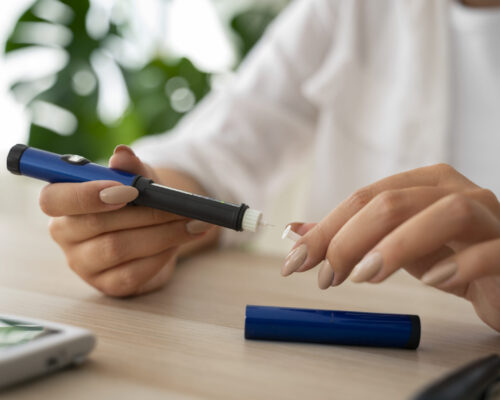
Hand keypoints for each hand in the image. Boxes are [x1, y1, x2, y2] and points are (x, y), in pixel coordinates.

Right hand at [40, 145, 212, 296]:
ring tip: (192, 223)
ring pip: (117, 249)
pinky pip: (132, 273)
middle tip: (180, 207)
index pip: (53, 200)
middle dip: (145, 213)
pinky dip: (161, 255)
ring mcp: (84, 264)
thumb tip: (121, 154)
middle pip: (96, 225)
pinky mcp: (107, 285)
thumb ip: (130, 167)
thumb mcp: (138, 179)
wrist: (155, 230)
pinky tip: (180, 242)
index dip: (86, 195)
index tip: (128, 190)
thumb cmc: (138, 201)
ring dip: (162, 234)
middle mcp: (65, 234)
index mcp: (62, 202)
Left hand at [283, 164, 499, 331]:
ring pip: (445, 212)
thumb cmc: (452, 257)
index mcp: (425, 184)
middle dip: (349, 239)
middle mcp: (457, 192)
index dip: (326, 229)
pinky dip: (458, 264)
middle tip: (327, 276)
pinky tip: (431, 281)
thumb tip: (297, 231)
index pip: (365, 197)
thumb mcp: (396, 245)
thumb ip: (351, 237)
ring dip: (396, 245)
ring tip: (365, 277)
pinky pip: (490, 250)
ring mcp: (489, 218)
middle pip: (394, 201)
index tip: (297, 260)